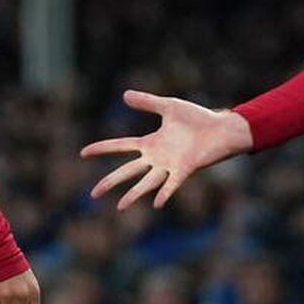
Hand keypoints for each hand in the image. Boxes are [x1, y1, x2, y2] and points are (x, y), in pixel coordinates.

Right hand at [80, 89, 253, 209]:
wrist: (220, 128)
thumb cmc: (196, 118)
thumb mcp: (168, 106)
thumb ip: (147, 101)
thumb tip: (124, 95)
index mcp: (150, 143)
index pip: (120, 146)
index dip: (102, 148)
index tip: (83, 153)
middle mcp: (157, 158)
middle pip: (127, 171)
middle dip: (110, 182)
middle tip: (92, 195)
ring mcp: (170, 166)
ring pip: (146, 182)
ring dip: (134, 194)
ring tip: (119, 207)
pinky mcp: (185, 169)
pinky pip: (172, 184)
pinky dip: (164, 192)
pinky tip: (156, 202)